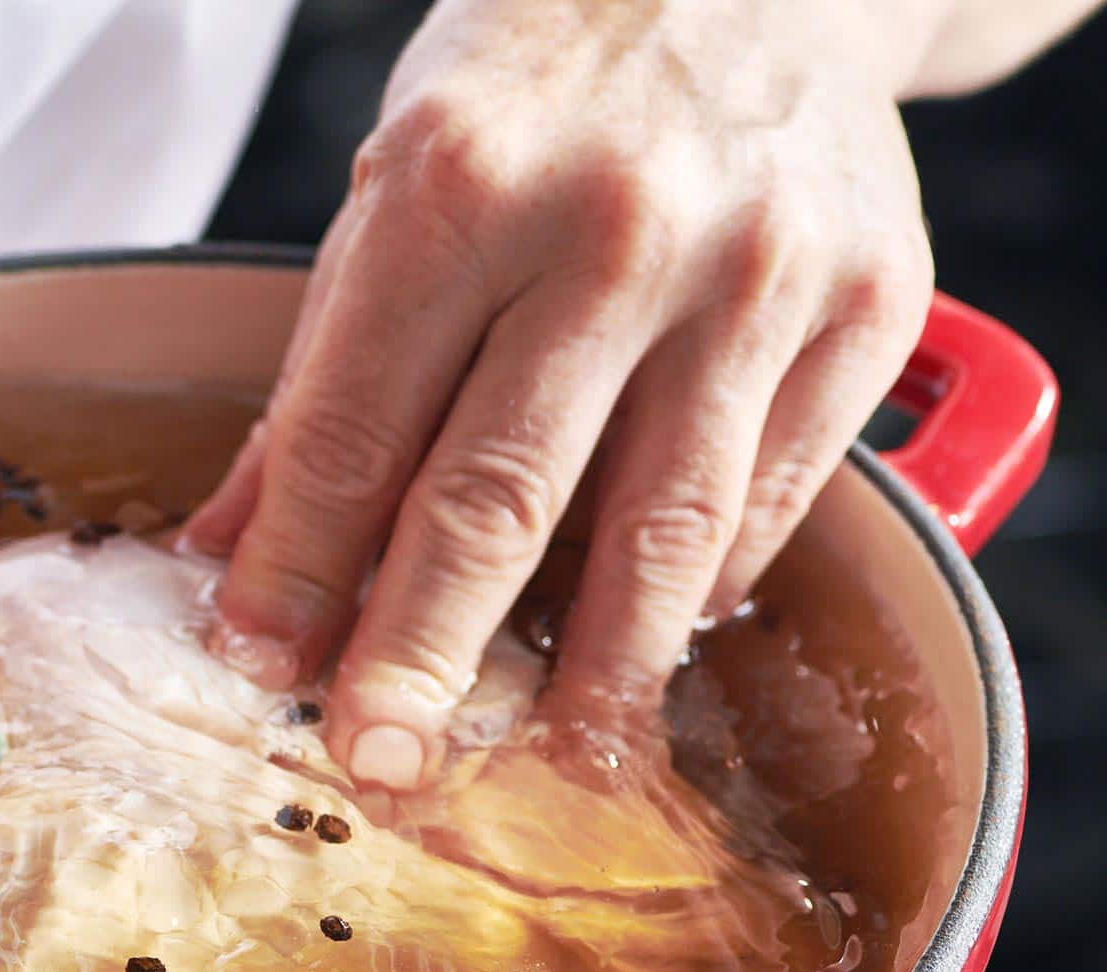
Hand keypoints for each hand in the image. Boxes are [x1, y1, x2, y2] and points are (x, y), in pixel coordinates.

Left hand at [182, 0, 939, 785]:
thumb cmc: (550, 67)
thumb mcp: (400, 180)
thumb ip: (326, 376)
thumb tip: (237, 553)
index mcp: (462, 181)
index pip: (360, 429)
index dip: (303, 568)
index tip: (264, 663)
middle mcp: (613, 228)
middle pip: (499, 502)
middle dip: (423, 659)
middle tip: (377, 766)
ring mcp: (756, 270)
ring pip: (661, 531)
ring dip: (593, 675)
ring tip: (542, 763)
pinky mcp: (869, 302)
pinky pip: (773, 496)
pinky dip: (708, 582)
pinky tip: (657, 633)